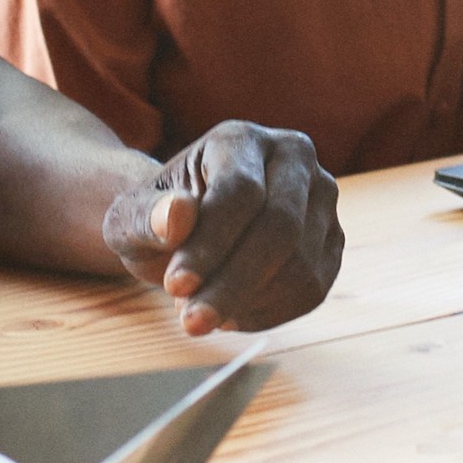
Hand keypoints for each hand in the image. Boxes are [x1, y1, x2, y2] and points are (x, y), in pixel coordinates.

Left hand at [101, 119, 342, 336]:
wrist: (186, 229)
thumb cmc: (156, 220)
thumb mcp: (129, 218)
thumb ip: (145, 215)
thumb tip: (177, 216)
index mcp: (240, 139)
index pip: (241, 190)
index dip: (211, 243)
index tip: (175, 287)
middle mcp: (292, 156)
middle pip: (281, 226)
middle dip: (234, 283)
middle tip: (192, 323)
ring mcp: (321, 198)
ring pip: (301, 263)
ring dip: (249, 302)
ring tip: (203, 314)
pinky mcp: (332, 239)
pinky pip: (313, 287)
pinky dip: (270, 313)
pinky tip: (232, 316)